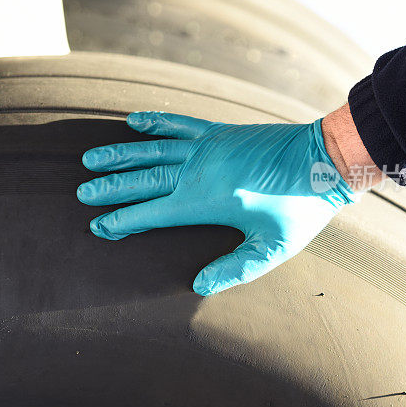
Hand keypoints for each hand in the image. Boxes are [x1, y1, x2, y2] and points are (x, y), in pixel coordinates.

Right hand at [77, 112, 356, 295]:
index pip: (151, 213)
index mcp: (205, 201)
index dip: (122, 221)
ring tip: (90, 159)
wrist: (323, 159)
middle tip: (82, 192)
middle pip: (143, 179)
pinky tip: (132, 120)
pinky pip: (178, 123)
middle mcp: (198, 171)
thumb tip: (197, 286)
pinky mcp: (218, 132)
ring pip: (152, 149)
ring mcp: (206, 147)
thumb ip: (234, 268)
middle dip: (110, 187)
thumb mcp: (272, 247)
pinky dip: (155, 121)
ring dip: (120, 155)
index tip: (98, 226)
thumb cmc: (299, 207)